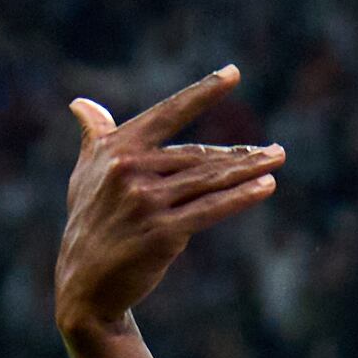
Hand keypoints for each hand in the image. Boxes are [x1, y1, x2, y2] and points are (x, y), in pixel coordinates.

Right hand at [55, 69, 287, 340]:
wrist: (85, 285)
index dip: (202, 93)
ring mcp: (145, 201)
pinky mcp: (161, 233)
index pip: (167, 114)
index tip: (233, 73)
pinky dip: (240, 197)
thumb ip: (95, 138)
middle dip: (239, 154)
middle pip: (197, 155)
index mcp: (115, 150)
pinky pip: (210, 209)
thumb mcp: (84, 176)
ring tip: (276, 160)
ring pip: (208, 180)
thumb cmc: (90, 225)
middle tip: (275, 151)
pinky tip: (266, 187)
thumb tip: (81, 104)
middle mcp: (128, 170)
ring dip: (248, 170)